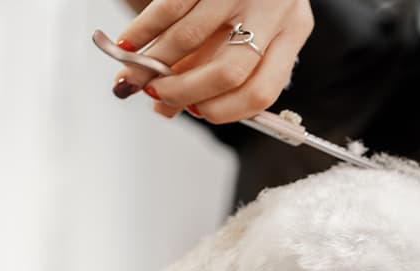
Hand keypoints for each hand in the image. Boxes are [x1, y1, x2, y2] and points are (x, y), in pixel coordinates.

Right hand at [110, 0, 314, 122]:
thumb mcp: (249, 30)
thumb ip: (212, 70)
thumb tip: (165, 107)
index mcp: (292, 31)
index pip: (260, 93)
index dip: (221, 111)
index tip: (192, 110)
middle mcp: (274, 9)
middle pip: (227, 73)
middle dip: (183, 93)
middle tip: (156, 95)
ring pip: (189, 39)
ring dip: (153, 65)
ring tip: (131, 77)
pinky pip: (168, 8)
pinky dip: (142, 31)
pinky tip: (127, 45)